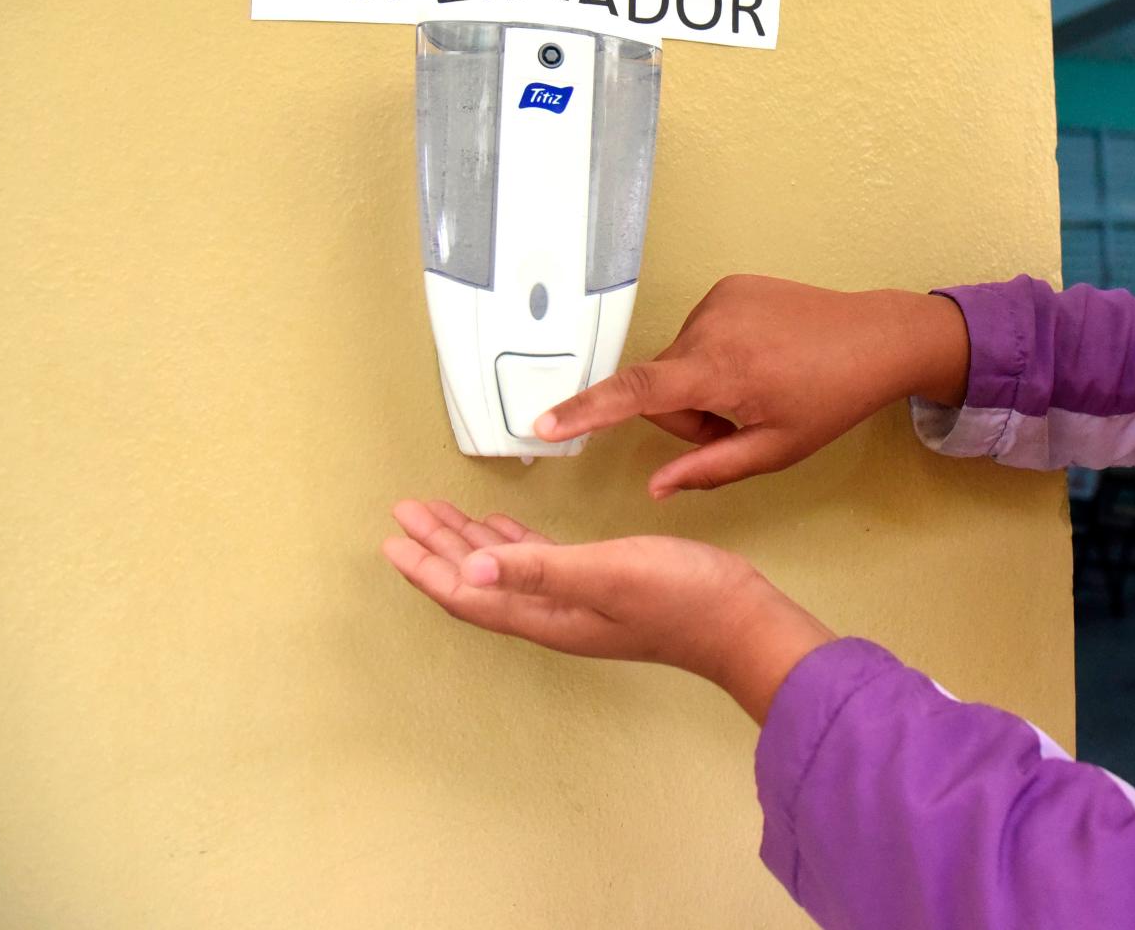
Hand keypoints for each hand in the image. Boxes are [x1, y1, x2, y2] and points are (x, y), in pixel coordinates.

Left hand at [380, 499, 834, 722]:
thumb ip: (540, 569)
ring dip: (469, 542)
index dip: (427, 567)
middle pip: (478, 580)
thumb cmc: (681, 597)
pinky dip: (513, 543)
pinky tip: (505, 528)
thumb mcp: (606, 574)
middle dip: (438, 547)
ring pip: (504, 570)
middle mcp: (552, 613)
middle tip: (407, 513)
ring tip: (439, 515)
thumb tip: (469, 567)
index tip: (393, 538)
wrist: (741, 620)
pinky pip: (539, 563)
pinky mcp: (601, 587)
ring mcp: (576, 603)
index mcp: (546, 614)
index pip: (469, 592)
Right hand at [534, 275, 970, 497]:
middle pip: (660, 386)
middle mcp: (712, 327)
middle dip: (687, 415)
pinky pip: (699, 334)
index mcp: (722, 371)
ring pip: (678, 363)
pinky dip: (716, 355)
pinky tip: (760, 359)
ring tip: (758, 388)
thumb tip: (655, 488)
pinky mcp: (729, 286)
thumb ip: (708, 469)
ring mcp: (720, 300)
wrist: (877, 337)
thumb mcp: (775, 449)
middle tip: (740, 424)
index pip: (637, 393)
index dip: (586, 411)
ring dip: (702, 385)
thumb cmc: (832, 398)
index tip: (544, 424)